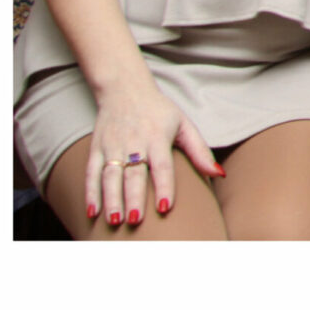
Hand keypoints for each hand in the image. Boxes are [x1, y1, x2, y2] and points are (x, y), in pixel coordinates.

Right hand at [83, 79, 222, 226]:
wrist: (124, 88)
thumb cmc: (159, 111)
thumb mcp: (183, 125)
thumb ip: (199, 151)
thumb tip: (219, 174)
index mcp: (157, 137)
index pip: (162, 165)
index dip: (164, 186)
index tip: (165, 207)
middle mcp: (134, 142)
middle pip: (133, 173)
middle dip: (134, 198)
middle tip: (136, 221)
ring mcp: (112, 146)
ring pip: (110, 175)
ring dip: (111, 199)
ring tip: (114, 221)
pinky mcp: (96, 148)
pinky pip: (91, 172)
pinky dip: (90, 192)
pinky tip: (92, 211)